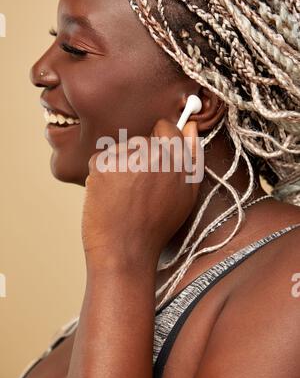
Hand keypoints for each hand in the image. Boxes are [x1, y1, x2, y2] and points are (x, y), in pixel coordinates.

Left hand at [81, 119, 201, 269]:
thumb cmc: (156, 226)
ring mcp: (126, 158)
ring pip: (121, 149)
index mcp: (177, 160)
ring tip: (124, 195)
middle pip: (142, 140)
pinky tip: (109, 195)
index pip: (166, 127)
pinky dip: (102, 174)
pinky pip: (102, 158)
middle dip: (139, 158)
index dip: (159, 141)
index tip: (153, 159)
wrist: (124, 252)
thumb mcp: (186, 195)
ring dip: (120, 166)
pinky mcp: (102, 164)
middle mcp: (153, 154)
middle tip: (139, 189)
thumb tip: (190, 126)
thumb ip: (192, 158)